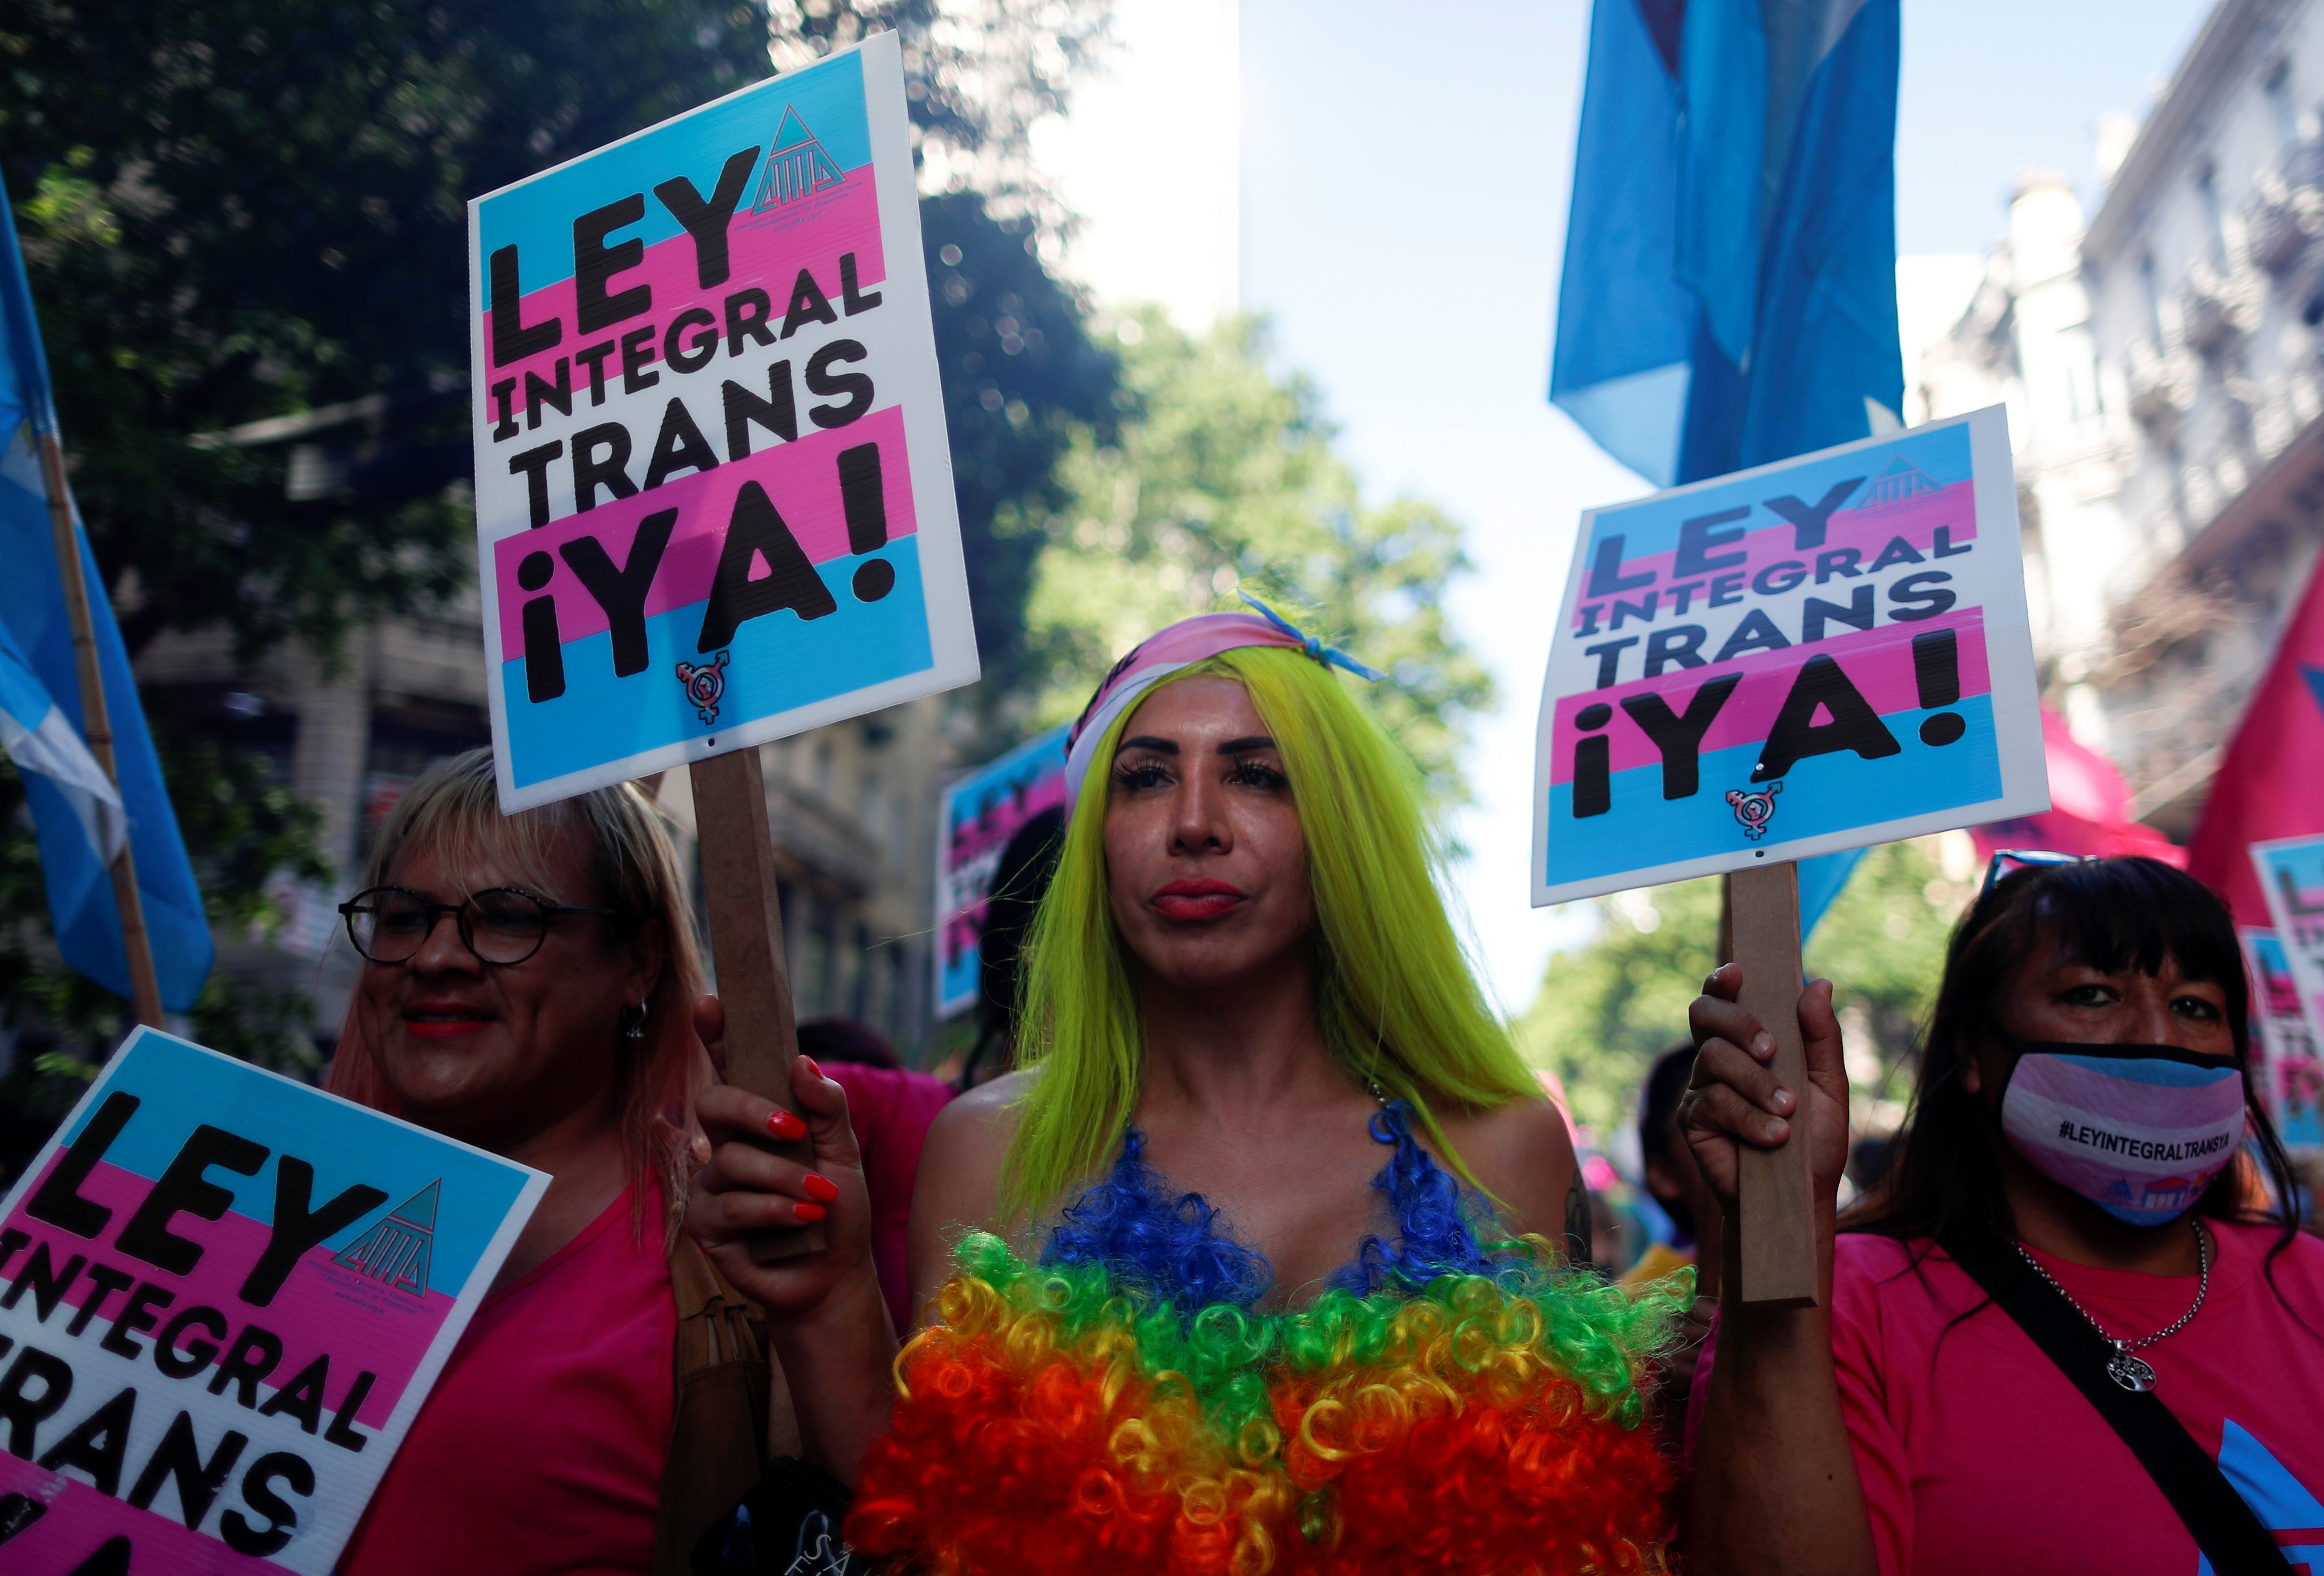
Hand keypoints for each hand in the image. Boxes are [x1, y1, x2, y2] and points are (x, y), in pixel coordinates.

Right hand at [686, 996, 879, 1320]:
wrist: (833, 1274)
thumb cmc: (836, 1208)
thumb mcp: (844, 1152)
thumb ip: (827, 1107)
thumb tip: (803, 1062)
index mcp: (759, 1118)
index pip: (730, 1067)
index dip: (715, 1034)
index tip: (711, 1002)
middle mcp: (727, 1145)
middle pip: (713, 1103)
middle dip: (753, 1110)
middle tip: (793, 1130)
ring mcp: (712, 1185)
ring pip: (731, 1161)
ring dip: (784, 1177)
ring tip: (820, 1196)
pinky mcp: (706, 1226)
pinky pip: (731, 1205)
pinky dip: (774, 1209)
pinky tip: (803, 1217)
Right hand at [1677, 963, 1849, 1224]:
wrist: (1801, 1195)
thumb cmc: (1815, 1140)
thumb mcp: (1829, 1086)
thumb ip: (1821, 1036)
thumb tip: (1819, 983)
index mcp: (1748, 1044)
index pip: (1724, 999)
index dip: (1722, 980)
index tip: (1737, 972)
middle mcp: (1718, 1060)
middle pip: (1705, 1014)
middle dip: (1739, 1022)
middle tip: (1771, 1048)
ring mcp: (1701, 1089)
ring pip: (1715, 1058)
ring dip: (1758, 1083)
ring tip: (1787, 1113)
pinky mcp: (1692, 1120)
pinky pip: (1714, 1102)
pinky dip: (1750, 1118)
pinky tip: (1774, 1137)